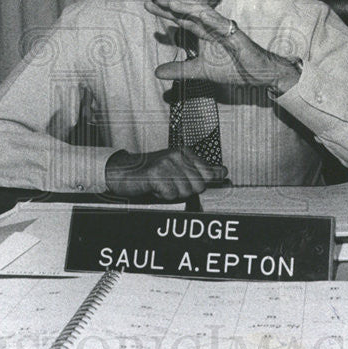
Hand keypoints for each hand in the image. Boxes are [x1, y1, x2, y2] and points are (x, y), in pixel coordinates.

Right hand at [104, 148, 228, 200]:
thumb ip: (203, 170)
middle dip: (185, 191)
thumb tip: (223, 172)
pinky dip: (162, 196)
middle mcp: (178, 155)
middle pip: (198, 186)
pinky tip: (155, 188)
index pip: (208, 175)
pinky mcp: (156, 174)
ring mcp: (167, 163)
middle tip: (170, 184)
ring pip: (185, 192)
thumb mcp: (180, 167)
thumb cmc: (152, 172)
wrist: (124, 172)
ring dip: (172, 194)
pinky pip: (171, 195)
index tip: (182, 181)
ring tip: (161, 185)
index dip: (196, 184)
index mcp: (185, 152)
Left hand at [145, 0, 300, 93]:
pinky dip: (212, 19)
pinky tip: (201, 15)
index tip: (148, 5)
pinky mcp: (236, 35)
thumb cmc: (232, 67)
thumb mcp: (200, 71)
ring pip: (205, 14)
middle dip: (173, 5)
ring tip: (172, 4)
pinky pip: (223, 24)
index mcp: (203, 32)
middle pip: (189, 12)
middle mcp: (212, 26)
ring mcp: (224, 29)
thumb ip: (179, 69)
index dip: (166, 12)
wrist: (257, 73)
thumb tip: (156, 72)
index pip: (181, 19)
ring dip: (188, 8)